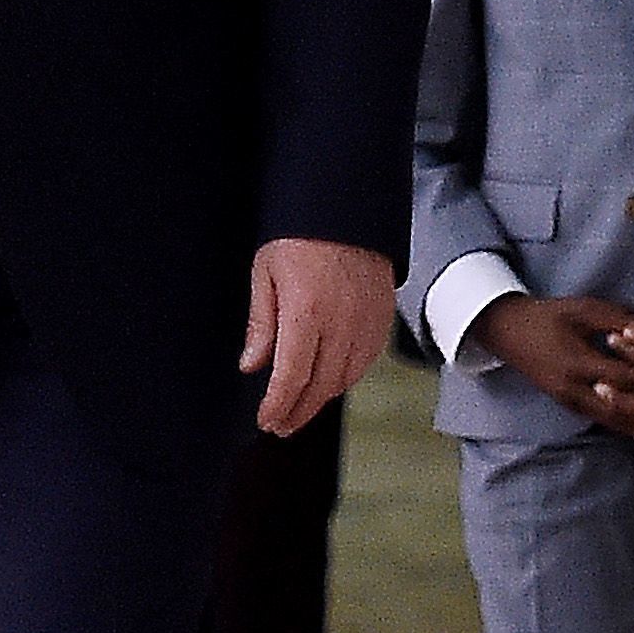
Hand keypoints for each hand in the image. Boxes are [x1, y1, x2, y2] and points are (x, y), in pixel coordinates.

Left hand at [245, 237, 399, 436]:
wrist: (347, 207)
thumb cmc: (302, 235)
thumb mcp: (266, 274)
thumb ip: (261, 325)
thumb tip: (251, 365)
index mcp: (306, 314)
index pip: (290, 379)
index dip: (277, 407)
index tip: (266, 421)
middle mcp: (340, 325)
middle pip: (319, 388)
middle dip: (297, 412)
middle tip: (280, 425)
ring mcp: (366, 324)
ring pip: (344, 380)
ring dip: (321, 400)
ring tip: (302, 408)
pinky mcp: (382, 319)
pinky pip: (365, 363)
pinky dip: (346, 379)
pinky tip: (330, 383)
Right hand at [487, 296, 633, 441]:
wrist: (510, 333)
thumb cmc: (549, 316)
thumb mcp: (583, 309)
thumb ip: (618, 319)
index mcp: (575, 363)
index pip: (622, 377)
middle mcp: (574, 392)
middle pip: (625, 410)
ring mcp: (575, 405)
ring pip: (621, 424)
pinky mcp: (577, 410)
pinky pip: (613, 425)